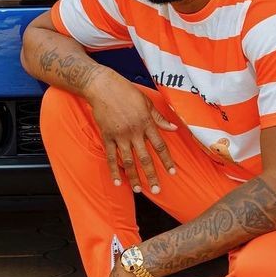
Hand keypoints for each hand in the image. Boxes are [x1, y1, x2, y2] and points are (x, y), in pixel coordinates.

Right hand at [86, 76, 177, 193]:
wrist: (102, 86)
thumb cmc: (126, 91)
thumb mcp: (146, 101)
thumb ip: (159, 117)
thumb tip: (173, 128)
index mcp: (146, 122)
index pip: (159, 145)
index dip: (166, 160)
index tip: (172, 172)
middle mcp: (134, 131)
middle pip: (145, 158)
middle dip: (151, 175)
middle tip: (157, 190)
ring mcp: (119, 135)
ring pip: (128, 161)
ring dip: (134, 177)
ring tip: (139, 190)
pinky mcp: (107, 136)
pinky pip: (111, 156)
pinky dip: (114, 170)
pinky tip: (118, 182)